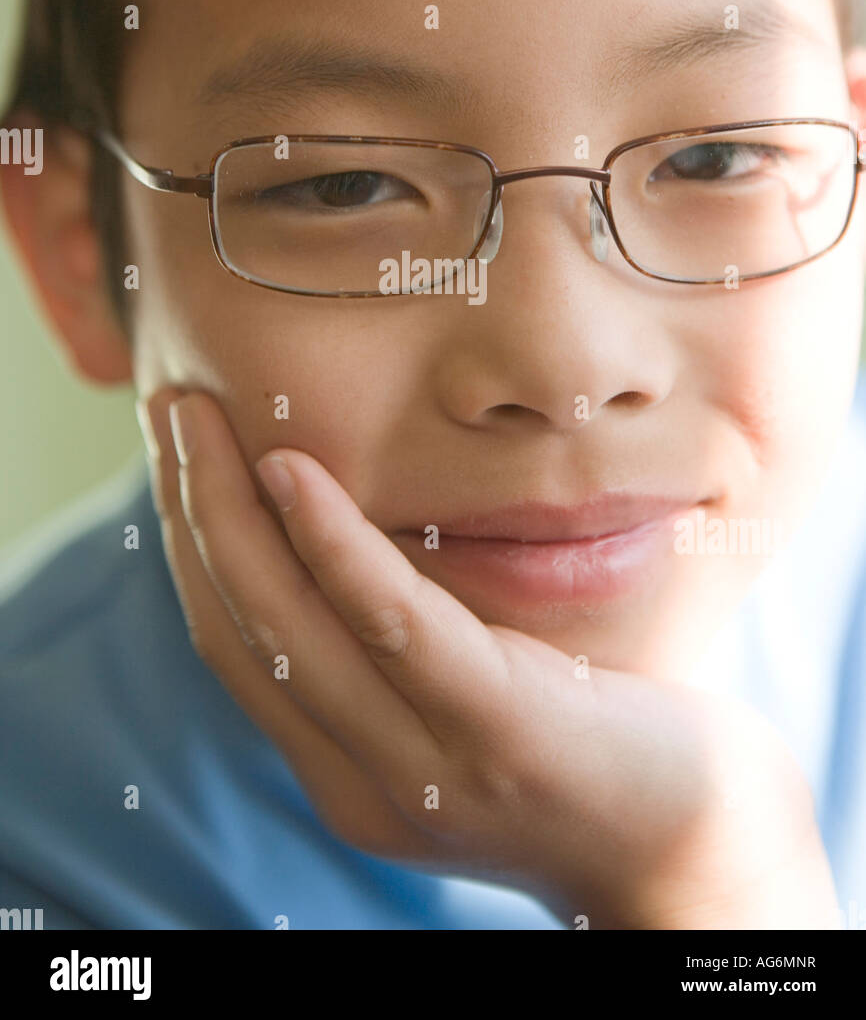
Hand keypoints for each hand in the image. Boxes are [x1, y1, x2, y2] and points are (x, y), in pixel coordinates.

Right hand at [138, 385, 840, 928]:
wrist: (698, 845)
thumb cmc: (588, 744)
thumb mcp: (466, 699)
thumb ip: (394, 651)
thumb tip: (337, 543)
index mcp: (346, 773)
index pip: (238, 649)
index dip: (192, 547)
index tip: (176, 456)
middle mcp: (365, 784)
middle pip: (243, 631)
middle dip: (192, 512)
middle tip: (169, 410)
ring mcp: (428, 768)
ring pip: (292, 627)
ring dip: (229, 513)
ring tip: (200, 420)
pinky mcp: (498, 730)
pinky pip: (394, 625)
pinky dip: (331, 544)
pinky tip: (294, 472)